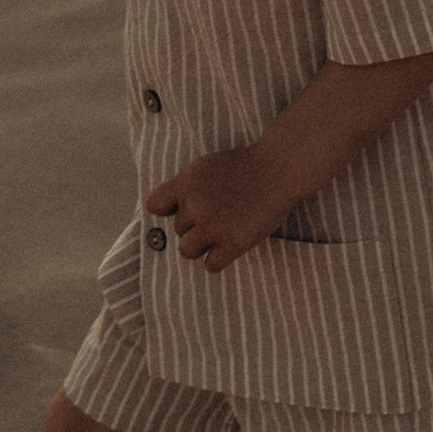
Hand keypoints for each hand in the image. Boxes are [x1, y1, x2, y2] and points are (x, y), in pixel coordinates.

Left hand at [146, 142, 307, 274]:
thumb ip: (183, 187)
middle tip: (221, 213)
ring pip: (187, 251)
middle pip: (178, 230)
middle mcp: (194, 206)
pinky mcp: (233, 244)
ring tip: (222, 231)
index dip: (168, 210)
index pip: (154, 205)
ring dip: (202, 245)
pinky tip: (230, 246)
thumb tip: (164, 211)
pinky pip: (210, 266)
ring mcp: (212, 226)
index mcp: (185, 183)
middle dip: (195, 225)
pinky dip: (218, 259)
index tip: (183, 209)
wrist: (278, 168)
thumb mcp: (204, 166)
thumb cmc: (244, 166)